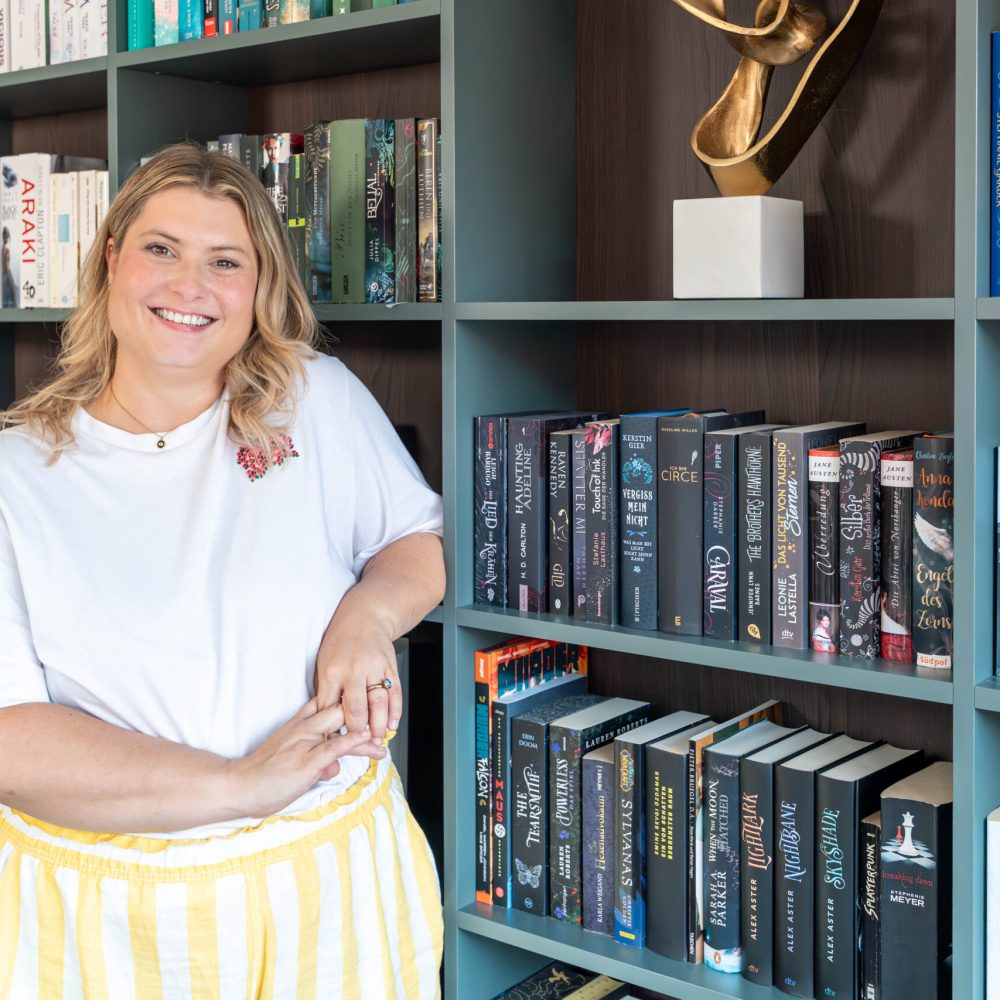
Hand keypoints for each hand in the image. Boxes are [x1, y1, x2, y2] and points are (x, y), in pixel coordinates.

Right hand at [228, 697, 385, 818]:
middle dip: (361, 712)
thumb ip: (315, 761)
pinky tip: (366, 738)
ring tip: (384, 739)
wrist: (237, 786)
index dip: (346, 702)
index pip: (325, 703)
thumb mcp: (292, 764)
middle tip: (381, 721)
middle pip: (338, 708)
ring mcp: (305, 743)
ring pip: (341, 725)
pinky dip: (352, 741)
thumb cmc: (262, 777)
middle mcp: (303, 728)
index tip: (365, 703)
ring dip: (366, 731)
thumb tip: (334, 768)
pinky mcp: (306, 761)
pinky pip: (334, 747)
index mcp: (297, 724)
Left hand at [314, 616, 401, 745]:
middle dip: (357, 731)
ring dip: (379, 725)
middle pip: (355, 708)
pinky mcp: (390, 666)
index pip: (330, 707)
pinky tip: (392, 724)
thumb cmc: (340, 642)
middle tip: (359, 746)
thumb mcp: (324, 664)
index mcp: (332, 671)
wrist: (365, 617)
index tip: (333, 743)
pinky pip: (395, 693)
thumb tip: (326, 721)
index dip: (331, 727)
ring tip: (377, 740)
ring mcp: (374, 668)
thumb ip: (326, 691)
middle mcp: (354, 670)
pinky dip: (395, 711)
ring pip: (378, 703)